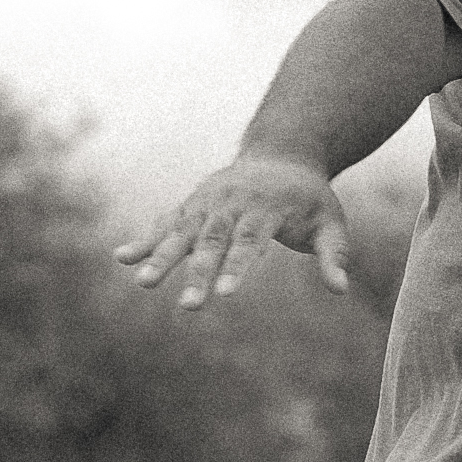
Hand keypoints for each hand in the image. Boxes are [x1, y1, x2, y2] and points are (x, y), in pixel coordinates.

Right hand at [111, 151, 348, 307]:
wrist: (281, 154)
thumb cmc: (309, 198)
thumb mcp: (330, 223)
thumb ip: (334, 255)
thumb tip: (340, 289)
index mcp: (266, 207)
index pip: (250, 241)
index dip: (237, 267)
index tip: (224, 295)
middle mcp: (232, 202)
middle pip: (212, 241)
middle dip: (198, 274)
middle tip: (189, 307)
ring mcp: (208, 201)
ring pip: (182, 232)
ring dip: (162, 258)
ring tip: (143, 284)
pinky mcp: (192, 204)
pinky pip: (166, 223)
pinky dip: (145, 240)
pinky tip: (121, 258)